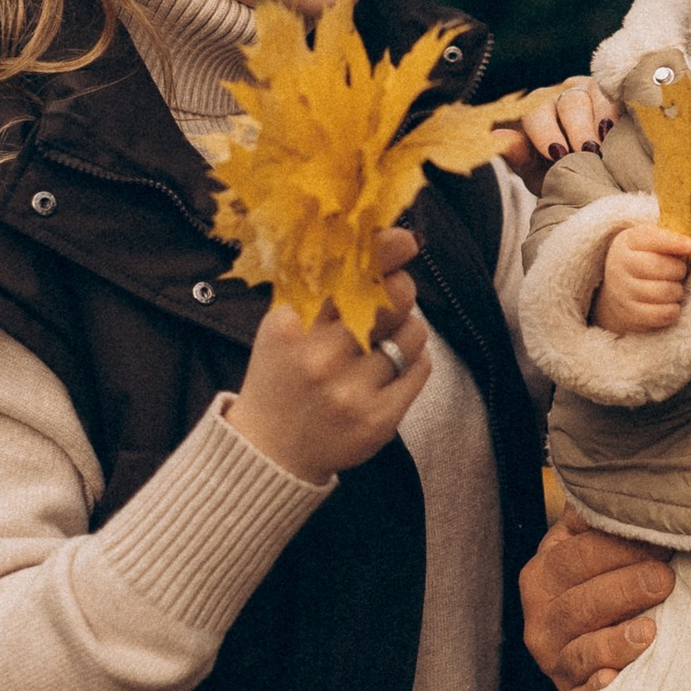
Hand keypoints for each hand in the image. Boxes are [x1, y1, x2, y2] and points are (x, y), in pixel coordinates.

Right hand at [231, 231, 432, 481]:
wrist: (270, 450)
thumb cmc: (282, 375)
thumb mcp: (283, 325)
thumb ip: (318, 287)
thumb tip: (371, 239)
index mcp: (293, 327)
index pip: (348, 274)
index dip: (384, 251)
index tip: (405, 241)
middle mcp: (322, 359)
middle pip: (393, 299)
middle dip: (401, 289)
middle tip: (392, 296)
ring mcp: (351, 392)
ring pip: (413, 333)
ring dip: (407, 329)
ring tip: (385, 340)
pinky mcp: (378, 420)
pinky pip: (420, 369)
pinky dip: (413, 360)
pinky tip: (391, 367)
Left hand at [505, 77, 611, 170]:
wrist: (592, 179)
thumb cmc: (558, 173)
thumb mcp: (535, 170)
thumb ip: (517, 154)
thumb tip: (495, 137)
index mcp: (535, 110)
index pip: (534, 112)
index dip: (545, 132)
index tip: (557, 155)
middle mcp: (561, 95)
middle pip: (569, 104)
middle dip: (577, 129)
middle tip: (589, 154)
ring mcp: (591, 90)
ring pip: (595, 96)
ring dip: (601, 121)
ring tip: (607, 145)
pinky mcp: (616, 91)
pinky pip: (618, 93)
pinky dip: (619, 110)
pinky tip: (622, 128)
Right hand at [521, 510, 672, 690]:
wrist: (581, 637)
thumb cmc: (595, 580)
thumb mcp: (587, 544)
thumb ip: (599, 517)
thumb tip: (628, 483)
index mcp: (543, 573)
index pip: (578, 558)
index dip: (620, 548)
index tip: (661, 540)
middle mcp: (541, 619)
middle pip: (582, 604)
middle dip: (626, 590)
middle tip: (664, 580)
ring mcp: (555, 660)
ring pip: (581, 652)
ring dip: (616, 643)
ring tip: (650, 632)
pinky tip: (615, 683)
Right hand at [593, 221, 690, 333]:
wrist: (618, 289)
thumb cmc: (643, 259)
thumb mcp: (649, 242)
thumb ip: (668, 239)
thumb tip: (689, 245)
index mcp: (626, 243)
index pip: (651, 239)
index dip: (673, 242)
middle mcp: (620, 267)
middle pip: (659, 267)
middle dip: (678, 269)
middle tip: (679, 271)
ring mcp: (623, 293)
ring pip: (664, 292)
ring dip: (677, 290)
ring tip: (674, 288)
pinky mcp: (631, 316)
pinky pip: (663, 314)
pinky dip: (673, 310)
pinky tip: (671, 303)